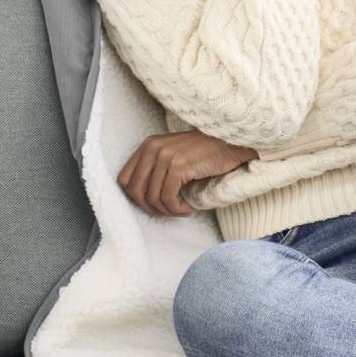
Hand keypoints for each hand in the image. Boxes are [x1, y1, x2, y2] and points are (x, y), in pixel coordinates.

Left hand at [117, 130, 257, 216]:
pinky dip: (175, 209)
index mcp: (148, 145)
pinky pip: (167, 198)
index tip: (153, 205)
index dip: (136, 198)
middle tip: (167, 212)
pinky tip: (186, 209)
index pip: (124, 179)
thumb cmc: (204, 153)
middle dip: (149, 208)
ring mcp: (165, 156)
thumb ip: (155, 169)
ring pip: (152, 197)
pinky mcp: (178, 165)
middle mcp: (152, 148)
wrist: (230, 143)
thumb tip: (142, 199)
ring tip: (180, 211)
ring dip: (166, 211)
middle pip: (134, 190)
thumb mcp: (173, 155)